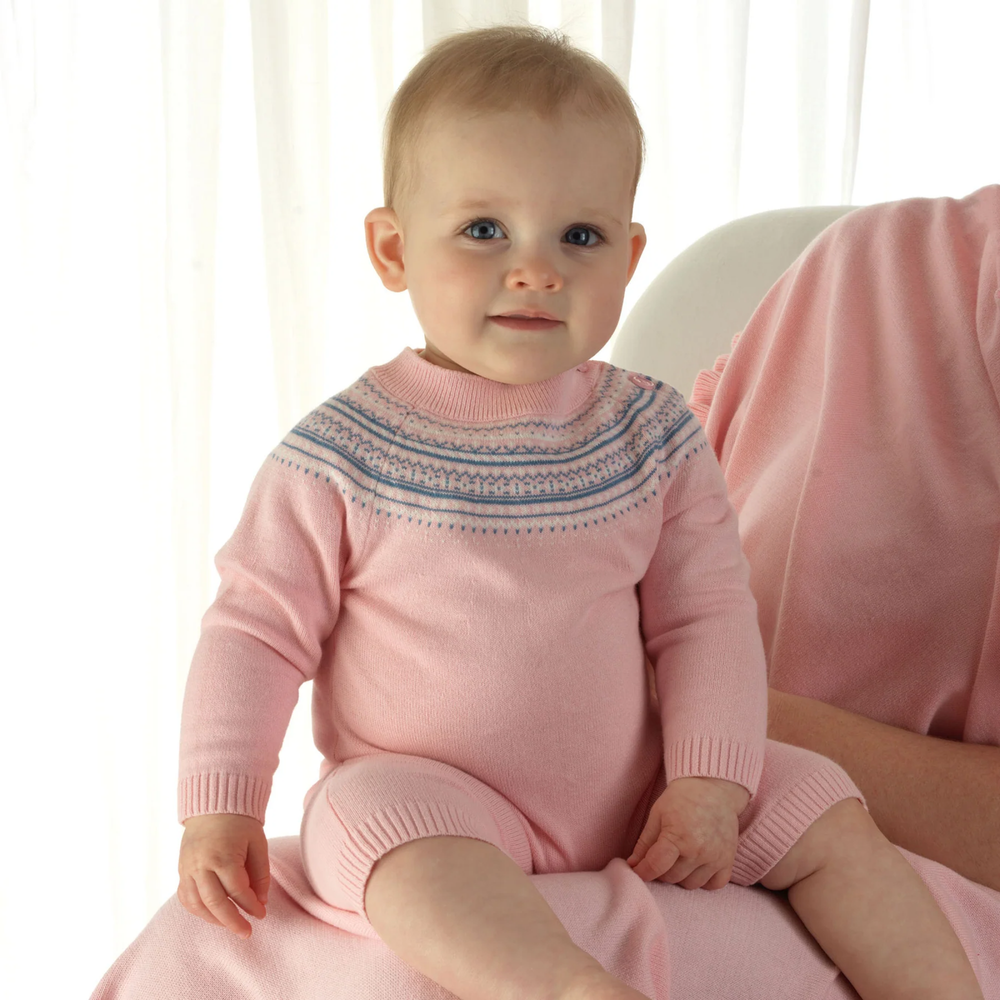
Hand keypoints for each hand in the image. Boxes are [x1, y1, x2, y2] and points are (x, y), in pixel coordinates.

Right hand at [178, 813, 269, 938]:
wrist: (213, 806)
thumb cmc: (240, 824)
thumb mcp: (258, 843)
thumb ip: (260, 873)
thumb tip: (261, 901)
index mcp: (223, 856)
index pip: (238, 890)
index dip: (251, 905)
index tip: (262, 914)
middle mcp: (201, 865)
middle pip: (215, 903)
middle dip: (232, 922)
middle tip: (247, 932)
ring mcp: (188, 868)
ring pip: (197, 904)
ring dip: (214, 919)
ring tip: (231, 924)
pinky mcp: (181, 870)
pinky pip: (186, 898)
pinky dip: (198, 910)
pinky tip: (212, 914)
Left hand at [625, 777, 746, 889]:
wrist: (713, 787)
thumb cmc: (682, 798)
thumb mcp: (657, 814)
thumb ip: (645, 842)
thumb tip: (633, 865)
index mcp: (678, 836)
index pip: (656, 866)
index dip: (643, 872)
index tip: (638, 871)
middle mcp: (699, 851)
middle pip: (672, 877)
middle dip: (661, 870)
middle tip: (660, 856)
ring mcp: (716, 858)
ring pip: (691, 885)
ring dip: (681, 876)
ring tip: (679, 859)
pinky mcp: (729, 861)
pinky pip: (714, 885)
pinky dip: (704, 881)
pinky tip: (697, 867)